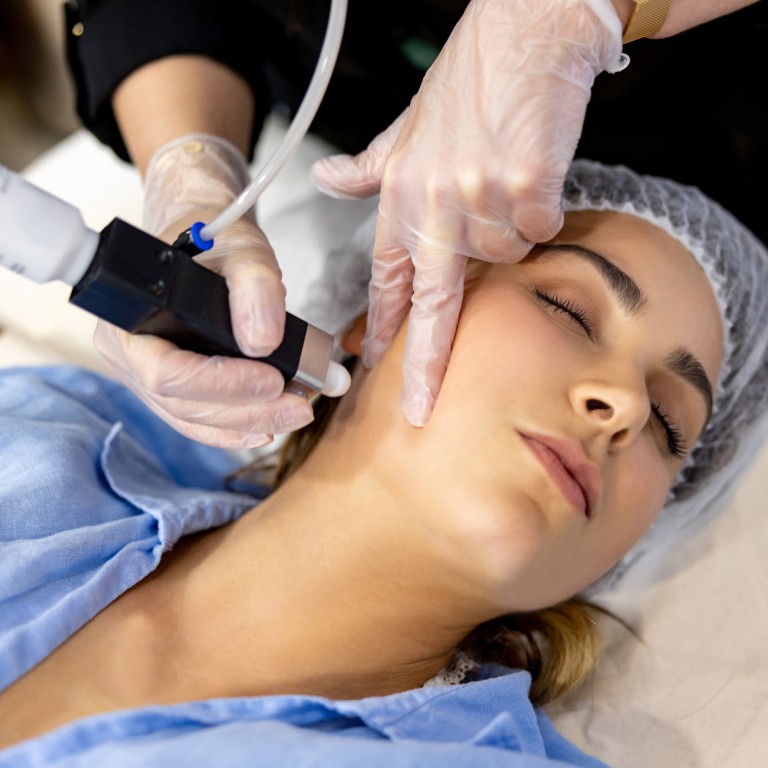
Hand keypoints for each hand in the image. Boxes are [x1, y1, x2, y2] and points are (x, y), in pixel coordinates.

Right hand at [93, 134, 313, 448]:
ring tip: (295, 413)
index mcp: (129, 319)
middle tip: (300, 406)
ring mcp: (146, 374)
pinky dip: (235, 427)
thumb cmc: (214, 236)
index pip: (167, 373)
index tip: (273, 381)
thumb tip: (264, 342)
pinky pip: (198, 418)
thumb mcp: (244, 250)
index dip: (221, 386)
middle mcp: (129, 354)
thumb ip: (255, 287)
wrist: (203, 232)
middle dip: (246, 411)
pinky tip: (268, 427)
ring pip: (193, 417)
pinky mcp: (172, 384)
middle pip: (182, 404)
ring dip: (248, 423)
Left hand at [311, 0, 624, 425]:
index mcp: (401, 195)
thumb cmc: (471, 81)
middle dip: (427, 364)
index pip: (390, 278)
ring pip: (504, 253)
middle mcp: (432, 201)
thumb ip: (372, 166)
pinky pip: (540, 226)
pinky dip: (544, 208)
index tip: (376, 369)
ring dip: (512, 229)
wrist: (525, 30)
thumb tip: (329, 178)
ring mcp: (476, 194)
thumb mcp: (410, 127)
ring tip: (507, 180)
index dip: (384, 328)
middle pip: (435, 301)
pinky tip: (536, 171)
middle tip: (420, 407)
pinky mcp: (523, 183)